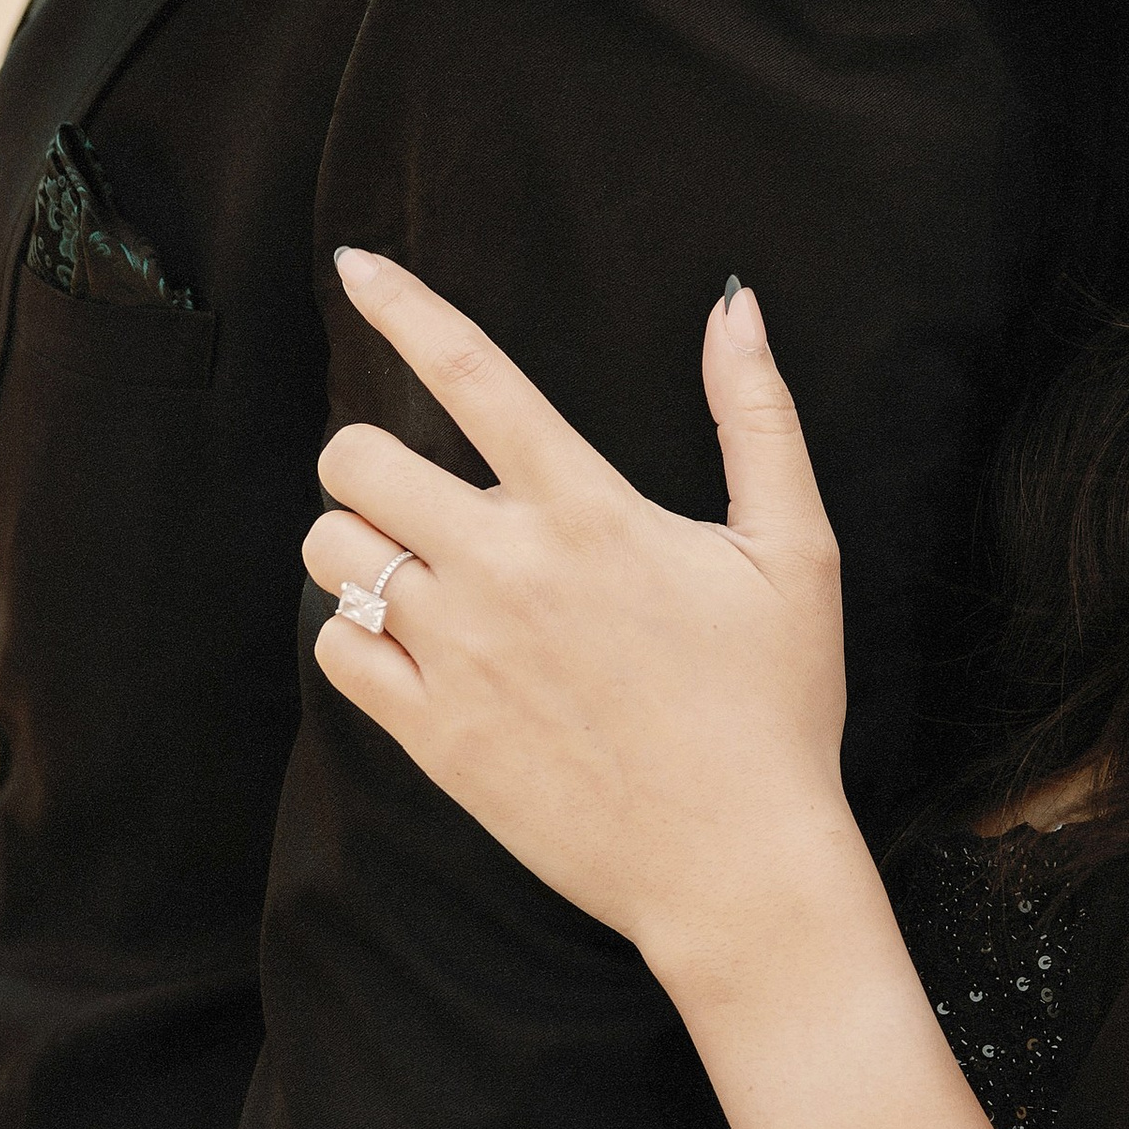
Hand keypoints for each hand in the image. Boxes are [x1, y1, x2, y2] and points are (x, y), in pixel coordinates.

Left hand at [306, 256, 853, 997]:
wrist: (735, 865)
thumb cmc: (775, 705)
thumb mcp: (796, 549)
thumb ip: (757, 416)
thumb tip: (734, 303)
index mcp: (589, 511)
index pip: (472, 374)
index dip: (402, 305)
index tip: (355, 263)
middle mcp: (506, 570)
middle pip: (358, 458)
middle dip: (370, 455)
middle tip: (419, 490)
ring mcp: (458, 655)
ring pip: (332, 550)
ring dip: (357, 543)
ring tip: (415, 569)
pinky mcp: (431, 735)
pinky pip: (335, 648)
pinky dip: (354, 632)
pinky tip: (409, 641)